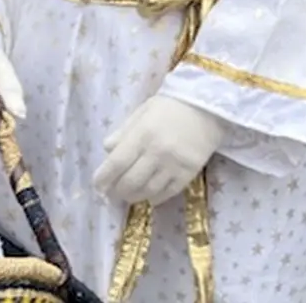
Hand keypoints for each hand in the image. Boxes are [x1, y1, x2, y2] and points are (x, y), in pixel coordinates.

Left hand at [94, 96, 224, 205]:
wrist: (208, 108)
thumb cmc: (171, 107)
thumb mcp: (143, 112)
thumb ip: (123, 131)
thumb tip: (106, 149)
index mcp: (142, 134)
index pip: (116, 163)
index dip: (103, 177)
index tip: (97, 184)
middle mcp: (157, 151)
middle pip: (130, 181)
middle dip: (117, 191)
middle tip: (112, 192)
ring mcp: (174, 164)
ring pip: (148, 191)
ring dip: (134, 197)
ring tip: (128, 195)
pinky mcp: (189, 173)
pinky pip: (168, 193)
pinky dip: (154, 198)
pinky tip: (149, 195)